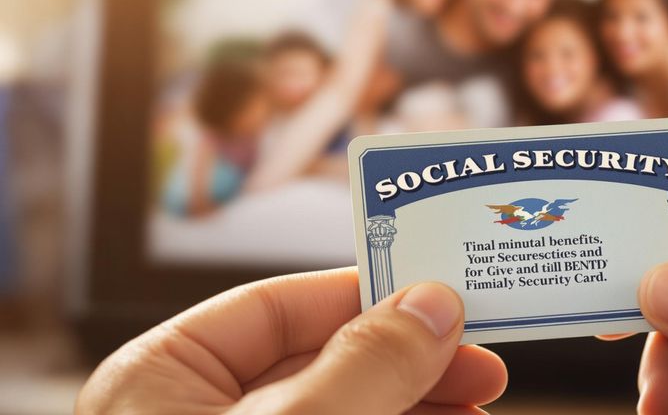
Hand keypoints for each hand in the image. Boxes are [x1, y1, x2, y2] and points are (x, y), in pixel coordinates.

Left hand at [76, 268, 506, 413]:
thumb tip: (433, 304)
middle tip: (481, 356)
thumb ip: (362, 366)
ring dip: (418, 399)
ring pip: (346, 408)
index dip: (367, 290)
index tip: (442, 292)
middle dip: (411, 355)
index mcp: (160, 381)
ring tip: (478, 398)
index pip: (276, 305)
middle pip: (323, 359)